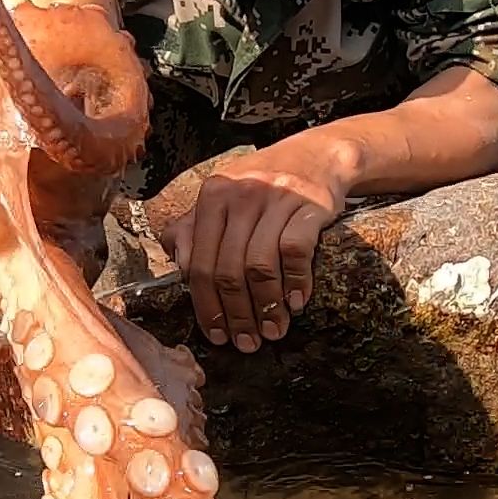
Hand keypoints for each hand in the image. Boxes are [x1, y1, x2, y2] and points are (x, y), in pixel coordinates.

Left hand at [159, 139, 353, 352]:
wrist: (318, 155)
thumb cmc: (263, 186)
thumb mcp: (223, 198)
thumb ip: (193, 228)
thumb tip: (178, 266)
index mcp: (212, 197)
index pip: (199, 263)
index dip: (205, 306)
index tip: (215, 334)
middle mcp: (241, 195)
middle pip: (228, 270)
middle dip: (236, 315)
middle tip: (247, 342)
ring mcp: (276, 199)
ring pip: (260, 266)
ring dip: (266, 307)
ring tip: (273, 331)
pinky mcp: (310, 206)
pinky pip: (295, 251)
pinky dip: (295, 282)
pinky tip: (296, 302)